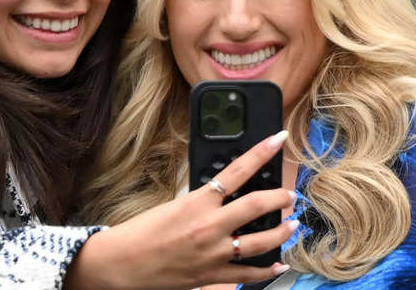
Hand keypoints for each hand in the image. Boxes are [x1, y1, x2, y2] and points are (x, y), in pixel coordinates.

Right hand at [66, 131, 296, 289]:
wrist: (124, 262)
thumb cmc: (142, 231)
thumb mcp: (173, 205)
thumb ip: (202, 201)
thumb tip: (225, 195)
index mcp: (197, 203)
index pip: (236, 171)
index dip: (261, 153)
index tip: (278, 139)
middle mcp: (209, 227)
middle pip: (256, 206)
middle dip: (279, 198)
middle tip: (289, 194)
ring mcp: (214, 253)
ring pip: (261, 242)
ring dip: (281, 232)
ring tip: (292, 225)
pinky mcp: (213, 275)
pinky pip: (249, 274)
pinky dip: (268, 270)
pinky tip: (279, 263)